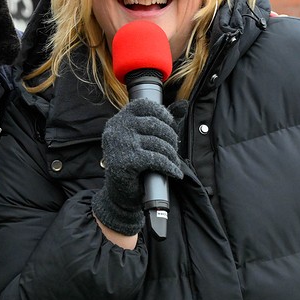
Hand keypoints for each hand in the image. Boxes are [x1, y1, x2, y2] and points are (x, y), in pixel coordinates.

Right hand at [91, 99, 181, 236]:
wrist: (119, 194)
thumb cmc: (133, 164)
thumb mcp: (144, 138)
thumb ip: (161, 120)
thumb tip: (183, 104)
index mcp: (119, 120)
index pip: (144, 105)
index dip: (162, 113)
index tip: (171, 125)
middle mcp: (116, 128)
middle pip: (155, 124)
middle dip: (171, 137)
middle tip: (174, 149)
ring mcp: (120, 144)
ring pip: (158, 143)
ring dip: (171, 154)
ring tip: (174, 163)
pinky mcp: (125, 161)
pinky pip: (156, 159)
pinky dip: (169, 167)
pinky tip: (174, 172)